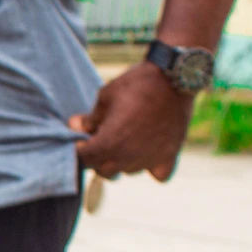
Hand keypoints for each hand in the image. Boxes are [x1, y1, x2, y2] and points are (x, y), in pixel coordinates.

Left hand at [69, 62, 196, 180]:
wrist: (175, 77)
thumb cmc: (137, 84)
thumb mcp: (105, 96)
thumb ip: (90, 118)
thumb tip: (75, 126)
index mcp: (108, 143)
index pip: (84, 159)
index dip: (79, 149)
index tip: (83, 137)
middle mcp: (128, 158)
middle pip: (104, 171)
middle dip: (98, 157)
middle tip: (103, 138)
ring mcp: (150, 160)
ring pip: (128, 171)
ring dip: (123, 160)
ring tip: (128, 138)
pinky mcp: (170, 157)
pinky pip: (158, 175)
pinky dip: (152, 167)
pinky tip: (150, 151)